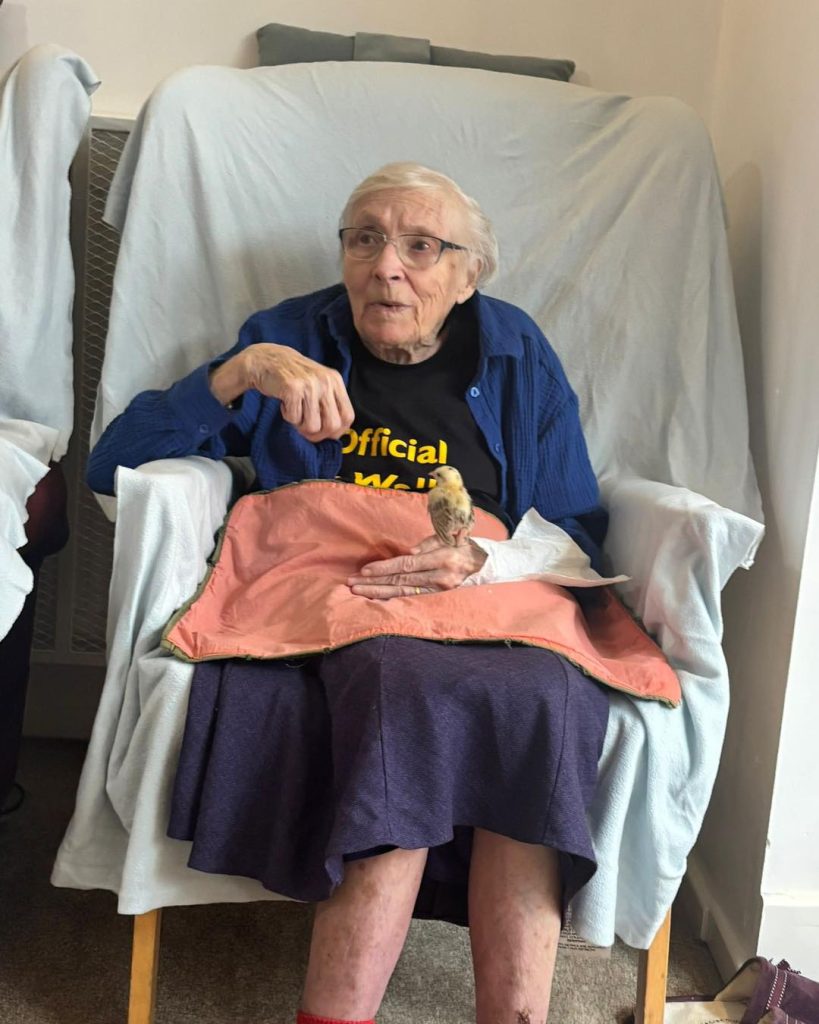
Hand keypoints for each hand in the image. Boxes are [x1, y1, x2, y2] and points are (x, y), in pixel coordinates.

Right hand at [210, 344, 353, 442]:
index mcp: (335, 380)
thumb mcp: (318, 383)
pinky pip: (294, 419)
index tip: (323, 432)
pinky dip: (287, 416)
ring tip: (294, 410)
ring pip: (313, 426)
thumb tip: (335, 432)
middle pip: (332, 425)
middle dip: (317, 434)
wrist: (265, 360)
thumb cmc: (292, 377)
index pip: (348, 416)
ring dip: (300, 425)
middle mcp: (326, 381)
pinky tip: (285, 403)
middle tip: (304, 426)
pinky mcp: (293, 389)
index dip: (336, 431)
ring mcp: (310, 384)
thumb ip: (329, 403)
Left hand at [348, 535, 487, 599]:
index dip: (384, 568)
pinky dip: (391, 597)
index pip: (407, 565)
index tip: (364, 570)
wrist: (483, 564)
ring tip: (358, 591)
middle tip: (352, 583)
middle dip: (374, 582)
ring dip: (378, 592)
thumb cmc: (461, 545)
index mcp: (442, 559)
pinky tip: (376, 596)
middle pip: (401, 581)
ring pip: (402, 592)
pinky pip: (409, 596)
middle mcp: (439, 577)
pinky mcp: (435, 594)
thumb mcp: (448, 538)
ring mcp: (437, 589)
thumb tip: (407, 552)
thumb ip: (428, 544)